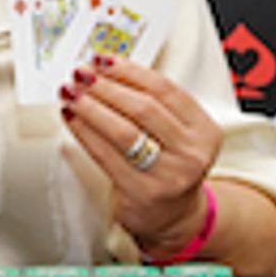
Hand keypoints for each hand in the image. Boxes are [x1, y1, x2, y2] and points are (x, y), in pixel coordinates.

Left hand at [59, 55, 221, 258]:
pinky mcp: (141, 192)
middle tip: (81, 74)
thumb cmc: (168, 166)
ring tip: (72, 93)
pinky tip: (72, 118)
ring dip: (91, 106)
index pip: (165, 90)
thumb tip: (106, 69)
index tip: (104, 60)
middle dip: (107, 86)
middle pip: (144, 108)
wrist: (173, 216)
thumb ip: (152, 103)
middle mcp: (191, 153)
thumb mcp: (176, 133)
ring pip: (123, 131)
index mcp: (203, 130)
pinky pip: (106, 155)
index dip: (130, 71)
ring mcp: (168, 175)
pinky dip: (85, 132)